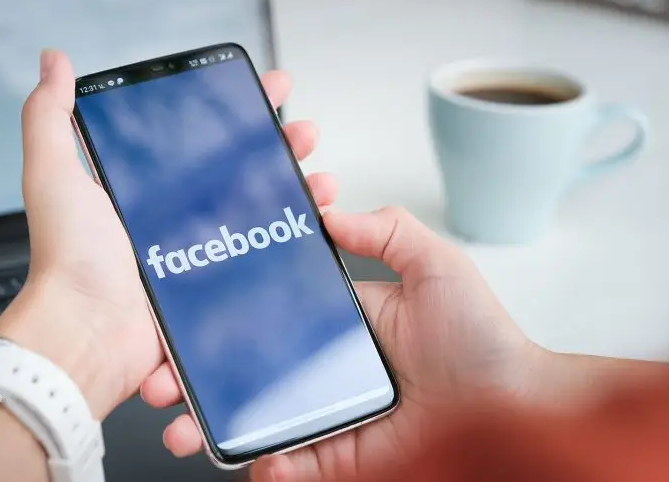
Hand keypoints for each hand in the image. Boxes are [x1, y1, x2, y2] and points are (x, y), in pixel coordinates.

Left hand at [0, 49, 337, 419]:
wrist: (89, 336)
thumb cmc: (70, 260)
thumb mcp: (54, 175)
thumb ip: (50, 116)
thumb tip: (54, 62)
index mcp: (147, 186)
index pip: (203, 135)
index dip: (238, 109)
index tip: (265, 88)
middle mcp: (178, 214)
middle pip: (243, 169)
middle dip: (282, 146)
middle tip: (304, 133)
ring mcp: (203, 248)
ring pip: (263, 209)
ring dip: (298, 188)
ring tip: (320, 178)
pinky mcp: (219, 281)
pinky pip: (266, 253)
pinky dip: (296, 236)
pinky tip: (315, 222)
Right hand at [143, 207, 540, 481]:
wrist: (510, 408)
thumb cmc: (482, 338)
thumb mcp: (435, 265)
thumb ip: (387, 230)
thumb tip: (331, 213)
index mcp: (338, 319)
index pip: (266, 309)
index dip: (221, 310)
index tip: (183, 306)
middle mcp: (324, 366)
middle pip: (244, 367)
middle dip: (193, 369)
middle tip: (158, 371)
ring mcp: (328, 412)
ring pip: (252, 419)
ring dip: (206, 422)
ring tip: (178, 424)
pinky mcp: (339, 457)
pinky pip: (290, 466)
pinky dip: (266, 467)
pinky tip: (255, 459)